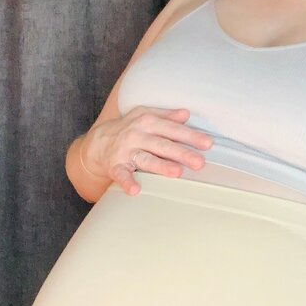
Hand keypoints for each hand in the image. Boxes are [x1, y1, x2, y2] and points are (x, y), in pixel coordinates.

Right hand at [83, 107, 212, 194]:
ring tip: (176, 173)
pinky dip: (127, 182)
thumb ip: (166, 116)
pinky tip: (135, 190)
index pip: (172, 129)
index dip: (190, 136)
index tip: (208, 144)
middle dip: (181, 153)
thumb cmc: (129, 128)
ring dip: (160, 166)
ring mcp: (125, 151)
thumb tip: (186, 114)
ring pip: (145, 159)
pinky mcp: (115, 166)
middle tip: (199, 163)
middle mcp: (137, 135)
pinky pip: (121, 175)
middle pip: (162, 144)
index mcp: (147, 121)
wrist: (97, 142)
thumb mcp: (145, 115)